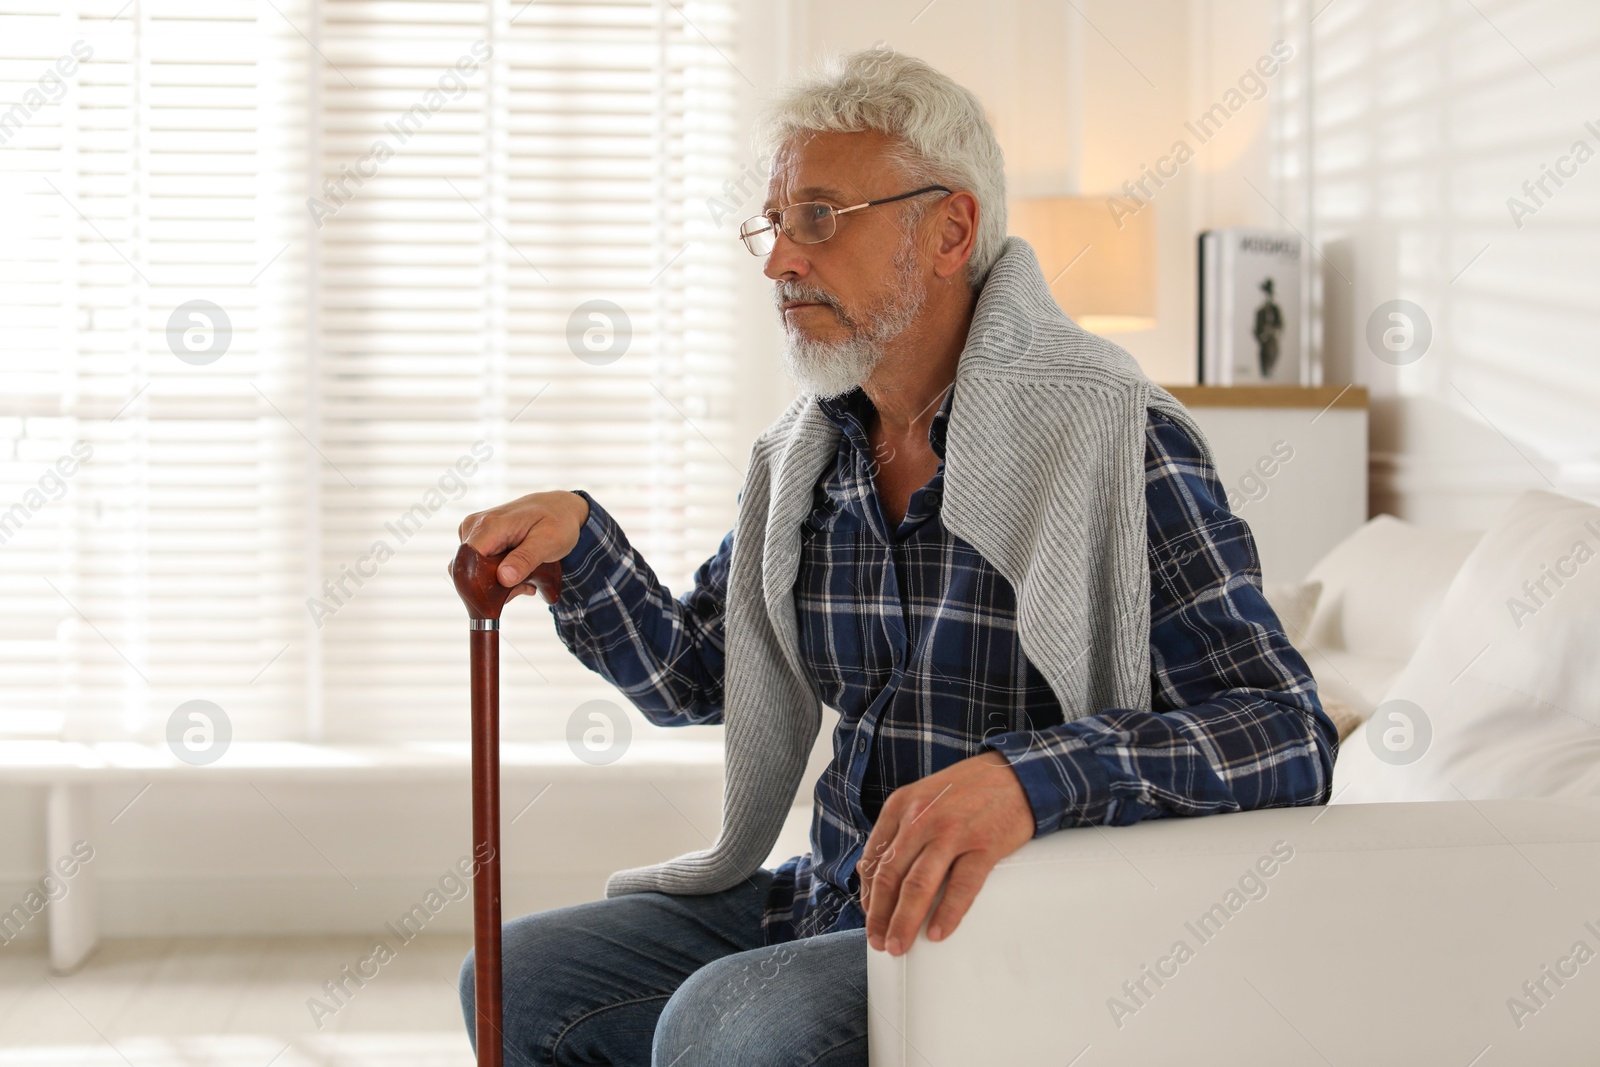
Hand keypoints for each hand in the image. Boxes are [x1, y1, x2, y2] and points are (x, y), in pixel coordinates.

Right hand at [453, 491, 589, 603]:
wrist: (559, 508)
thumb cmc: (558, 522)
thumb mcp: (549, 542)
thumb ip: (525, 559)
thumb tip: (503, 578)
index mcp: (489, 525)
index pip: (467, 562)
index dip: (480, 586)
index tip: (506, 596)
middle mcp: (474, 527)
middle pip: (469, 571)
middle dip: (495, 588)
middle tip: (526, 587)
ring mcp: (473, 532)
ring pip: (474, 573)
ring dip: (500, 584)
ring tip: (527, 579)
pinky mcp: (477, 539)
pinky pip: (479, 567)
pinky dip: (499, 576)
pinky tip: (519, 572)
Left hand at [858, 750, 1034, 955]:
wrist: (1016, 772)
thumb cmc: (968, 788)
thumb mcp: (923, 797)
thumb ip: (902, 829)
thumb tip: (879, 872)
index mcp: (901, 806)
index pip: (873, 858)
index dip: (867, 895)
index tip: (870, 917)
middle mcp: (921, 818)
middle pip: (890, 876)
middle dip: (880, 916)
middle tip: (879, 942)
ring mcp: (952, 832)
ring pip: (918, 886)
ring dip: (904, 921)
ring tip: (899, 945)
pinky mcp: (984, 845)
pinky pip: (960, 887)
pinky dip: (947, 914)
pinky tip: (937, 932)